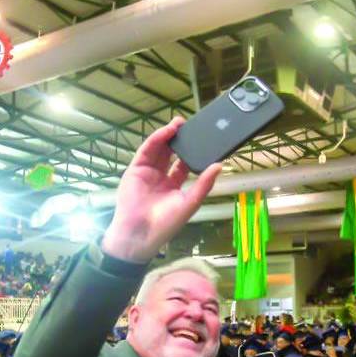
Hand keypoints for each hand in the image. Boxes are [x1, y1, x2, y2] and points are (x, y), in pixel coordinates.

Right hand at [101, 117, 220, 262]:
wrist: (140, 234)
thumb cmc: (166, 223)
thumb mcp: (190, 202)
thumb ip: (204, 184)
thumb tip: (220, 166)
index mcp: (174, 187)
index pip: (184, 165)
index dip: (193, 152)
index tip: (204, 141)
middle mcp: (161, 178)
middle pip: (171, 153)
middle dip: (180, 140)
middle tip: (190, 125)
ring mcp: (147, 173)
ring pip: (159, 149)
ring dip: (168, 135)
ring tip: (180, 122)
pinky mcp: (136, 169)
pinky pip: (147, 150)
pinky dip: (157, 139)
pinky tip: (167, 131)